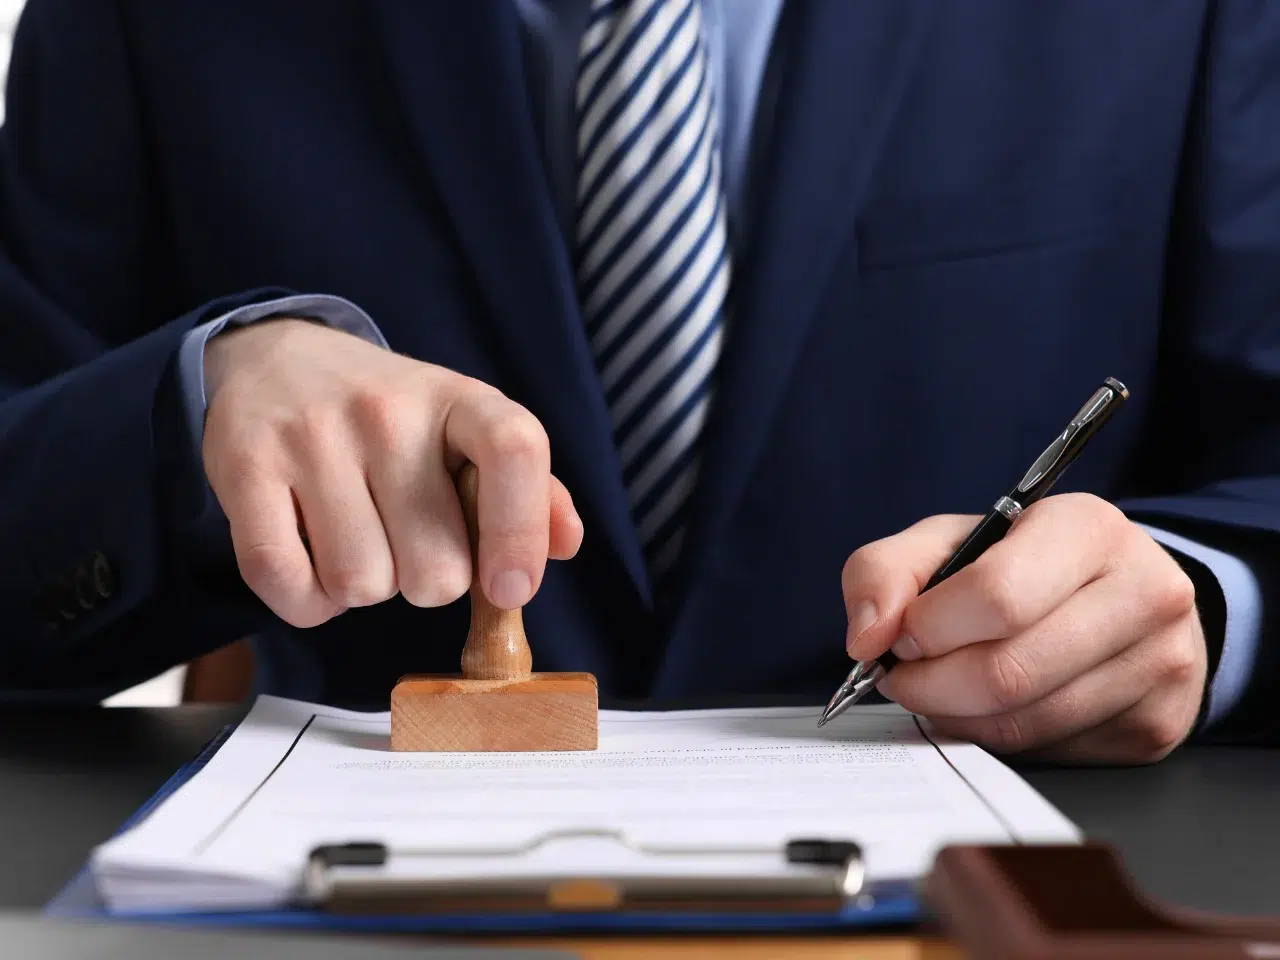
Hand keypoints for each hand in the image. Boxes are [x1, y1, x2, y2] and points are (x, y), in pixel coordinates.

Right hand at [202, 318, 582, 626]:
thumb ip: (526, 487)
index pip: (514, 450)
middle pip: (436, 567)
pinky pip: (290, 587)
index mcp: (457, 397)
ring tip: (357, 540)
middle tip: (407, 541)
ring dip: (365, 589)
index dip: (521, 533)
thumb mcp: (463, 430)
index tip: (511, 588)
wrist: (275, 359)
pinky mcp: (246, 469)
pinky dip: (308, 602)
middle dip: (428, 580)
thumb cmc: (388, 416)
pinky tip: (313, 564)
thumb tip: (565, 544)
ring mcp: (311, 437)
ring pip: (362, 586)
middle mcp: (386, 410)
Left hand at [841, 493, 1206, 763]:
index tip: (903, 635)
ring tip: (941, 689)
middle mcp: (1145, 591)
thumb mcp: (948, 542)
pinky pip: (1049, 751)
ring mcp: (1162, 663)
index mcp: (1088, 527)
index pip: (996, 596)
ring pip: (1025, 723)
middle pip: (1008, 672)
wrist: (1123, 596)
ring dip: (957, 716)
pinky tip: (991, 707)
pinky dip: (998, 737)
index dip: (929, 628)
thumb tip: (868, 637)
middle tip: (905, 677)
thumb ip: (885, 572)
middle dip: (930, 685)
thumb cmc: (1023, 566)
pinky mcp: (1158, 724)